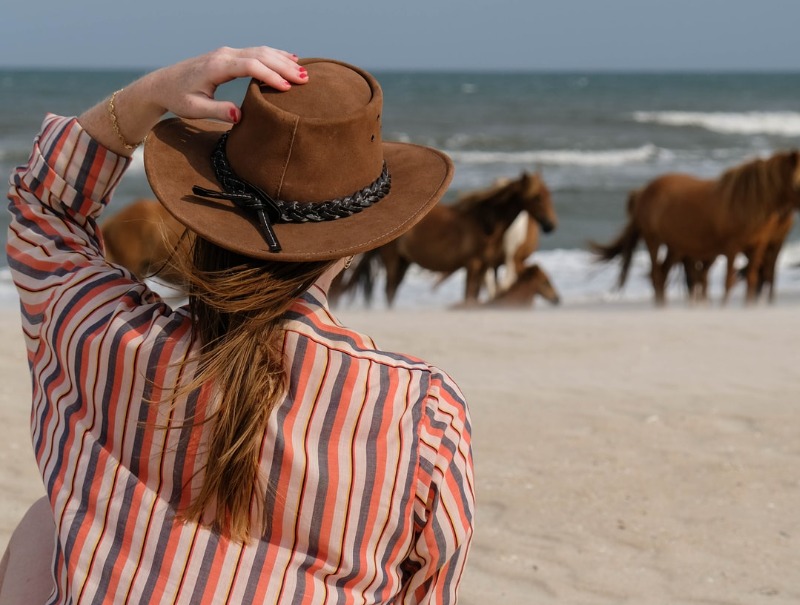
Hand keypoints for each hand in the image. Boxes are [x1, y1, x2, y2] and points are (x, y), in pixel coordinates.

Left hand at [144, 46, 307, 123]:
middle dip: (284, 66)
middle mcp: (224, 54)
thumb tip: (239, 115)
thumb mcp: (194, 109)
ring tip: (303, 71)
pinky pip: (256, 52)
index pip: (251, 66)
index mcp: (217, 66)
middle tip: (305, 79)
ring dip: (283, 60)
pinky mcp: (228, 55)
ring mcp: (227, 53)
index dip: (271, 76)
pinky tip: (289, 59)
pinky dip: (274, 55)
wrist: (162, 84)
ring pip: (261, 51)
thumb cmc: (178, 98)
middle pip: (260, 55)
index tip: (288, 88)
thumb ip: (217, 111)